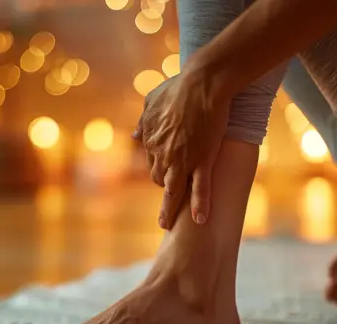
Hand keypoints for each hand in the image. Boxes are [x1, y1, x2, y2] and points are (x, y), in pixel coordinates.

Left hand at [133, 58, 229, 229]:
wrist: (202, 83)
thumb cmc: (178, 87)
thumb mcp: (152, 103)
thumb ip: (143, 122)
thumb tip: (134, 136)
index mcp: (151, 140)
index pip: (152, 163)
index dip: (160, 169)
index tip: (166, 175)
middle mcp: (163, 154)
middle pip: (161, 180)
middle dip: (166, 188)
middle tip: (171, 198)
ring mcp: (182, 160)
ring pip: (173, 193)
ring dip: (170, 211)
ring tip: (167, 226)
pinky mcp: (202, 161)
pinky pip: (200, 189)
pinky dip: (199, 205)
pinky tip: (200, 220)